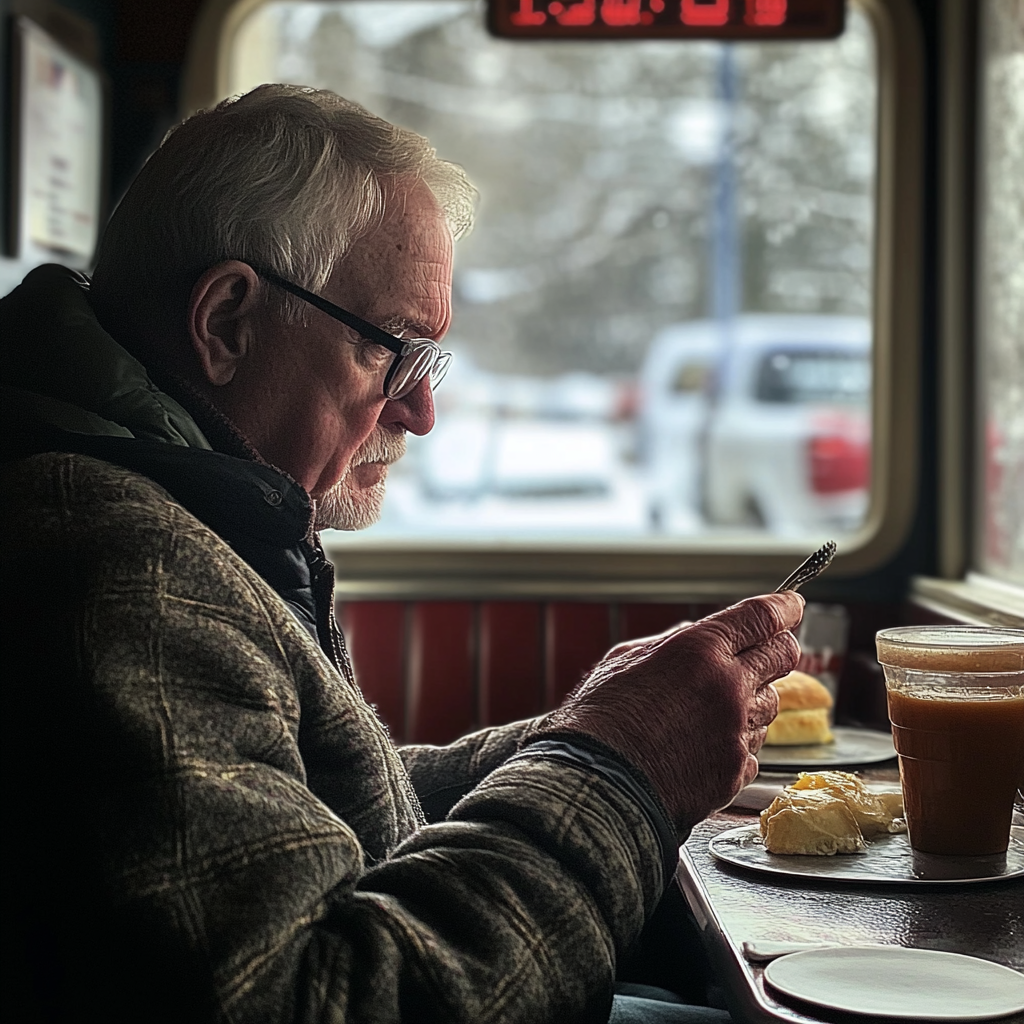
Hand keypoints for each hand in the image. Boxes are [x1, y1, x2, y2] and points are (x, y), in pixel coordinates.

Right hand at [537, 593, 803, 834]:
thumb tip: (698, 636)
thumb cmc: (600, 719)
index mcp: (699, 650)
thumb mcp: (626, 659)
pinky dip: (736, 743)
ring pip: (771, 705)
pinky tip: (701, 746)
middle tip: (764, 651)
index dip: (784, 607)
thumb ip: (672, 643)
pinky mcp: (736, 771)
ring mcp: (737, 732)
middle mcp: (728, 688)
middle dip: (778, 648)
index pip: (762, 617)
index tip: (791, 605)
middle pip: (784, 656)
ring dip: (752, 700)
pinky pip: (753, 748)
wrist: (597, 783)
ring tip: (709, 710)